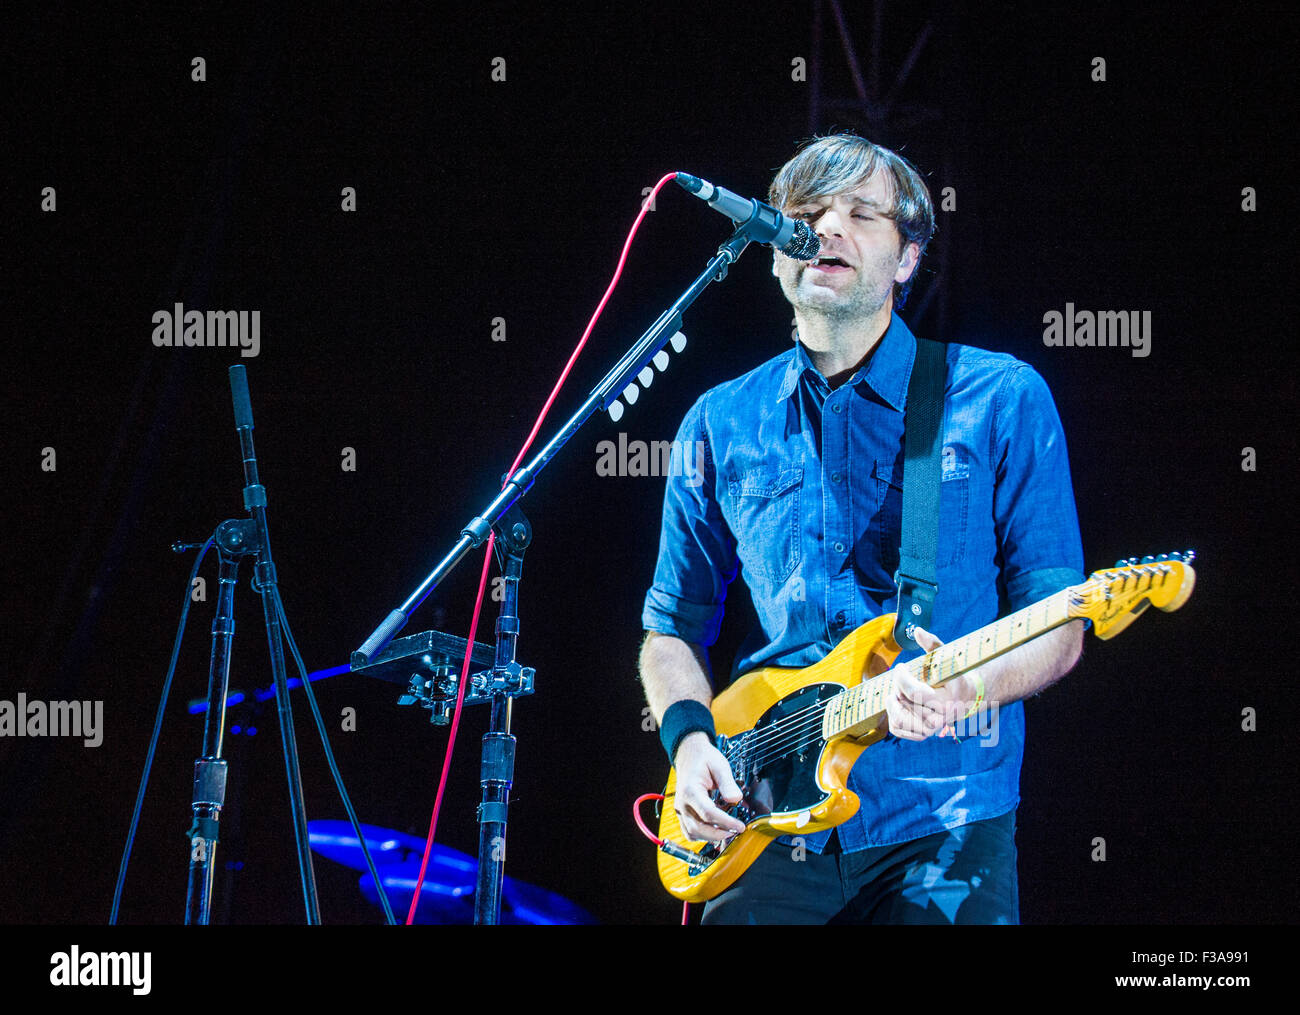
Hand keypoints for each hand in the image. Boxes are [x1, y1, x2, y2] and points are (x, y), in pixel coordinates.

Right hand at [672, 731, 745, 842]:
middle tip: (735, 831)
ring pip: (692, 833)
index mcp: (690, 790)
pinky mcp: (682, 813)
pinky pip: (689, 832)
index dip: (726, 822)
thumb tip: (736, 799)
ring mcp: (680, 809)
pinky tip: (716, 831)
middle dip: (719, 834)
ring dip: (711, 837)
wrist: (689, 754)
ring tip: (728, 832)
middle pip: (698, 828)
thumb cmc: (704, 759)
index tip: (740, 826)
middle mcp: (682, 802)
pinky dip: (702, 836)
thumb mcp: (719, 765)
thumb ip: (728, 783)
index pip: (708, 813)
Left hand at [886, 627, 984, 741]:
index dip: (901, 677)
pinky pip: (897, 728)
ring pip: (898, 718)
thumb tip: (917, 630)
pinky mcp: (921, 734)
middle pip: (904, 701)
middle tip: (903, 676)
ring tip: (897, 690)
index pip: (913, 692)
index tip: (900, 667)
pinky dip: (893, 715)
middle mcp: (938, 720)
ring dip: (893, 701)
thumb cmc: (953, 676)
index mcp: (946, 702)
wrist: (964, 698)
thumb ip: (933, 644)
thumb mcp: (947, 658)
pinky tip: (898, 702)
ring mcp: (930, 730)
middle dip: (898, 685)